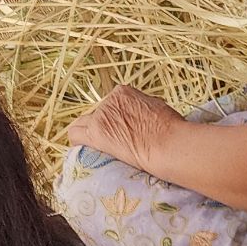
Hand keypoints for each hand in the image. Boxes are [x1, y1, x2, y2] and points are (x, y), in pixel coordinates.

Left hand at [66, 83, 183, 169]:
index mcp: (123, 93)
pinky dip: (78, 142)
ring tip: (99, 151)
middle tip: (110, 141)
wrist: (168, 144)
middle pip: (94, 114)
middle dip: (100, 126)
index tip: (121, 130)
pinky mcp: (96, 132)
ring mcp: (101, 116)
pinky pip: (75, 135)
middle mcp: (109, 101)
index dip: (114, 119)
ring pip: (82, 125)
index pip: (109, 105)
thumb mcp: (156, 107)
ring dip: (90, 136)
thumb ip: (141, 108)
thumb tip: (140, 116)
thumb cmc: (171, 130)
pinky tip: (83, 152)